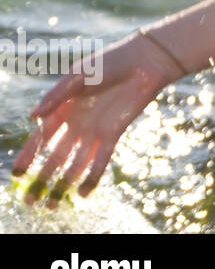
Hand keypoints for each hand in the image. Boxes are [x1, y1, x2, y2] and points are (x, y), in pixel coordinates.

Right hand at [12, 32, 177, 207]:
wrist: (144, 62)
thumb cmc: (108, 63)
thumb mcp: (78, 76)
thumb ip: (55, 97)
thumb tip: (32, 117)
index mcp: (61, 109)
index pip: (40, 138)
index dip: (28, 156)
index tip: (17, 175)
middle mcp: (75, 124)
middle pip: (55, 157)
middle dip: (42, 178)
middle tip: (30, 201)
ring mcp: (94, 131)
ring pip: (75, 163)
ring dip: (64, 184)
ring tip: (52, 206)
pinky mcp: (113, 134)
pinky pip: (100, 160)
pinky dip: (92, 177)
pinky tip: (83, 194)